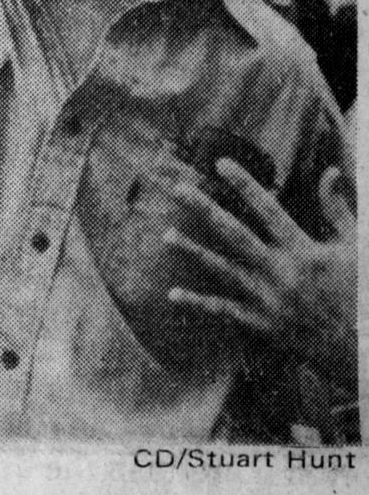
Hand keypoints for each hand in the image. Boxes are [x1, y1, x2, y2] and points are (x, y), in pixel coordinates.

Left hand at [165, 161, 356, 377]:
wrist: (366, 350)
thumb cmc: (365, 293)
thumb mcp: (357, 248)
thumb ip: (338, 209)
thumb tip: (329, 170)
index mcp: (306, 252)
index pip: (269, 210)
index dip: (245, 185)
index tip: (220, 163)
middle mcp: (283, 273)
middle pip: (235, 235)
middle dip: (205, 209)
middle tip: (178, 187)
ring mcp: (270, 301)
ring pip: (223, 271)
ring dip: (193, 252)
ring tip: (165, 235)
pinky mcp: (265, 325)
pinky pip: (226, 312)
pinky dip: (199, 303)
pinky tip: (172, 293)